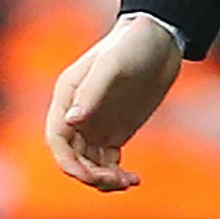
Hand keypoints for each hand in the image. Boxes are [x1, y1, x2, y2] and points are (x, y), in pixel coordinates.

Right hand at [45, 14, 182, 190]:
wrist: (162, 36)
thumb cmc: (133, 43)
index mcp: (66, 98)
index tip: (89, 176)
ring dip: (103, 180)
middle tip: (117, 181)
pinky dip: (117, 174)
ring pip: (90, 164)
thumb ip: (92, 90)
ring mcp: (96, 125)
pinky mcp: (117, 131)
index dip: (68, 162)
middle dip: (90, 175)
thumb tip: (71, 120)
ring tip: (129, 182)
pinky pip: (109, 162)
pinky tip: (134, 180)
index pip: (57, 139)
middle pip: (73, 158)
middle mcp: (77, 115)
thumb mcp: (113, 63)